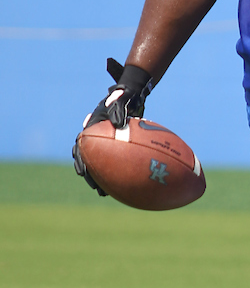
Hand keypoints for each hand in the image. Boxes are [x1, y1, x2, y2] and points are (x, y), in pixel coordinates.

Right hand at [72, 58, 153, 193]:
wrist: (131, 95)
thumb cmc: (124, 97)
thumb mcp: (121, 100)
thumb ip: (119, 110)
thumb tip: (119, 124)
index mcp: (90, 129)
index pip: (81, 148)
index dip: (81, 161)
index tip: (83, 173)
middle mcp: (94, 137)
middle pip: (87, 160)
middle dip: (90, 175)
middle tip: (96, 188)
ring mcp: (104, 142)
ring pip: (98, 164)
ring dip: (100, 178)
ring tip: (105, 192)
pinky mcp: (115, 145)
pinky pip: (114, 161)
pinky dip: (116, 172)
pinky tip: (124, 185)